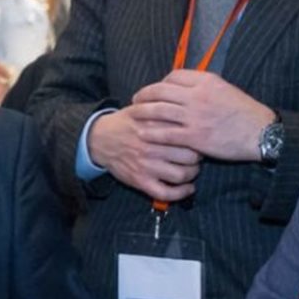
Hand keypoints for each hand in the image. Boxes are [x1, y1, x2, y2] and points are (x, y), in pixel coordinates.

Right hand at [88, 101, 202, 200]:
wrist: (99, 139)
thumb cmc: (125, 123)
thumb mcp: (141, 107)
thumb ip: (163, 105)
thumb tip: (187, 105)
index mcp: (154, 127)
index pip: (187, 134)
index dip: (198, 138)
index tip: (198, 139)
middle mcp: (151, 147)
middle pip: (189, 156)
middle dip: (198, 157)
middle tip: (198, 156)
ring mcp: (145, 165)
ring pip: (180, 175)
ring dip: (192, 174)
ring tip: (192, 170)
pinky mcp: (139, 181)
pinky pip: (165, 193)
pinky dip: (181, 193)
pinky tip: (187, 188)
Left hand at [137, 71, 275, 162]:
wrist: (260, 132)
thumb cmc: (244, 112)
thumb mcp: (225, 89)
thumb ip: (204, 86)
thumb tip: (186, 85)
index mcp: (206, 81)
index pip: (174, 76)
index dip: (161, 82)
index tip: (155, 90)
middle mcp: (197, 96)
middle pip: (160, 91)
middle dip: (144, 95)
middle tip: (135, 100)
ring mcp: (195, 117)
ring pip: (159, 111)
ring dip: (142, 113)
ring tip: (134, 116)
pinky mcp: (195, 136)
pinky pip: (166, 134)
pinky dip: (152, 133)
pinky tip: (144, 135)